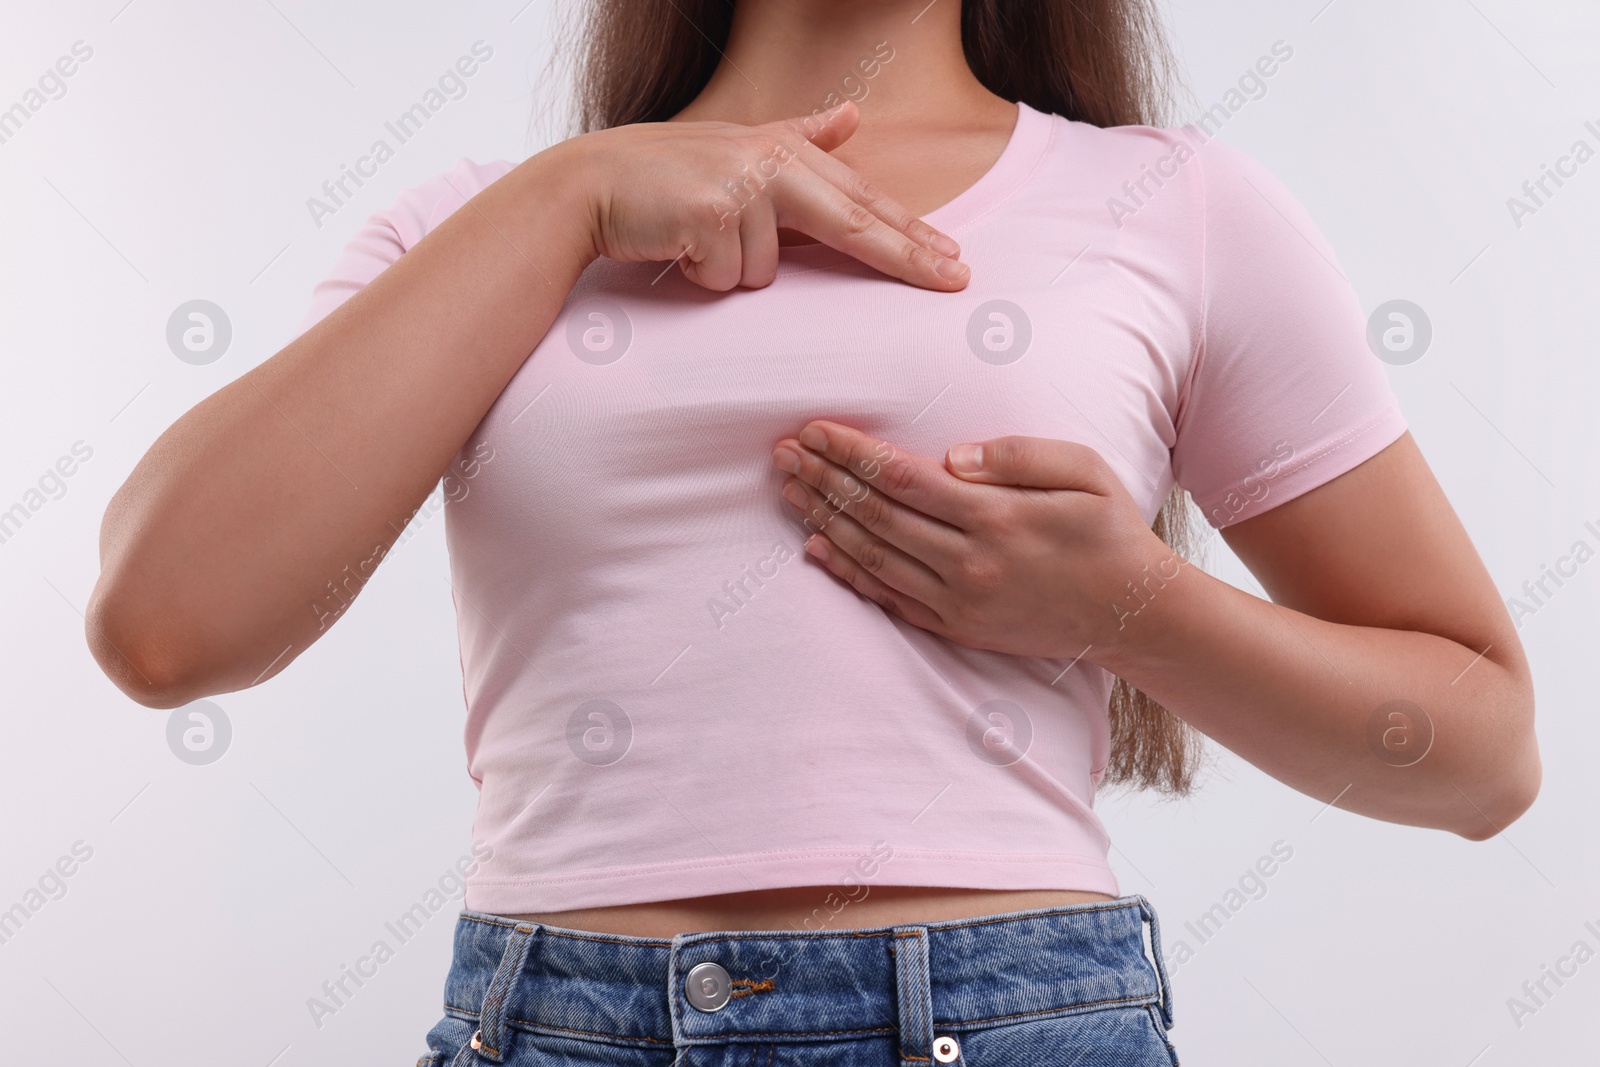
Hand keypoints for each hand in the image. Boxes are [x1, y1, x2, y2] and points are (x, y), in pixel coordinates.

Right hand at [560, 100, 968, 291]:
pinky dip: (703, 277)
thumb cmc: (665, 175)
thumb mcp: (737, 146)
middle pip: (854, 223)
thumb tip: (852, 116)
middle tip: (958, 281)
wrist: (591, 186)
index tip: (954, 259)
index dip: (911, 232)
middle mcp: (770, 164)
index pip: (861, 199)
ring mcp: (741, 189)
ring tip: (696, 243)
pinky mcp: (711, 217)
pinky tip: (679, 250)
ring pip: (768, 272)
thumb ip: (799, 136)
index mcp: (784, 151)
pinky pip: (729, 280)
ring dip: (731, 270)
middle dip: (909, 257)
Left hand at [770, 420, 1183, 660]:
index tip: (815, 430)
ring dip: (823, 521)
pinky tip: (816, 548)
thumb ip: (1018, 455)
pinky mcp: (957, 627)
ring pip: (872, 557)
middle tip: (783, 453)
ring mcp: (959, 601)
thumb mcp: (1084, 471)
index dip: (852, 453)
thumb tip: (952, 456)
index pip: (902, 478)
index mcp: (996, 517)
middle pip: (875, 515)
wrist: (1133, 612)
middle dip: (824, 480)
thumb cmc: (1110, 530)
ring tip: (789, 489)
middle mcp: (969, 563)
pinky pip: (887, 598)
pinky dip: (847, 572)